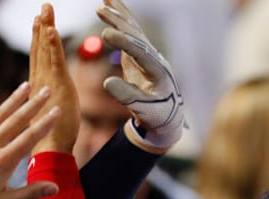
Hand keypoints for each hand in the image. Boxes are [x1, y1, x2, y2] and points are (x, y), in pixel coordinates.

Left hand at [0, 84, 60, 198]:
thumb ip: (31, 193)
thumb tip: (56, 187)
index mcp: (3, 161)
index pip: (29, 137)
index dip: (45, 123)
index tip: (56, 110)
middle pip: (15, 121)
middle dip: (33, 104)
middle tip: (46, 90)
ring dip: (12, 99)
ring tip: (25, 86)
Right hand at [29, 3, 79, 154]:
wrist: (50, 145)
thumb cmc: (53, 132)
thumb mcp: (54, 110)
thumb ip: (52, 100)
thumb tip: (54, 97)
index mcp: (39, 83)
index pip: (39, 55)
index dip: (39, 37)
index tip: (39, 21)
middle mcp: (40, 78)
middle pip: (40, 47)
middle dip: (42, 27)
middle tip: (43, 8)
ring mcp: (48, 80)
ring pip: (45, 49)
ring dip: (46, 29)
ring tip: (45, 11)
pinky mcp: (57, 84)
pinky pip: (54, 60)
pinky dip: (53, 44)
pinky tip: (51, 29)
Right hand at [96, 0, 184, 152]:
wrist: (167, 117)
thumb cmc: (156, 116)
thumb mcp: (142, 110)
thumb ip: (127, 96)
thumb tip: (107, 82)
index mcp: (159, 73)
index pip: (141, 54)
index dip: (124, 42)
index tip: (107, 34)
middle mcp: (156, 60)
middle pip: (137, 37)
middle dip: (119, 23)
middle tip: (101, 11)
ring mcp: (150, 56)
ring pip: (135, 32)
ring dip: (120, 16)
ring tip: (105, 1)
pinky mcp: (142, 55)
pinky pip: (131, 34)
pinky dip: (122, 20)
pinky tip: (111, 6)